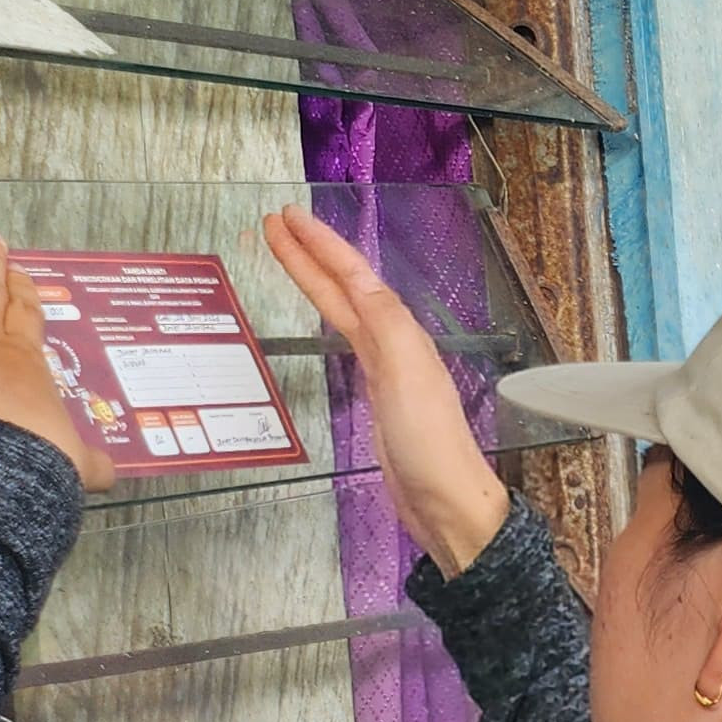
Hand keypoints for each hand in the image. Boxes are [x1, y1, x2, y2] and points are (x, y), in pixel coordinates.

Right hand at [262, 205, 507, 574]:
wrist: (446, 503)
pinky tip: (324, 315)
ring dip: (317, 280)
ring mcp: (387, 370)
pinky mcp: (378, 397)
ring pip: (345, 310)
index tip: (288, 218)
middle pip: (346, 288)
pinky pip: (348, 341)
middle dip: (312, 254)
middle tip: (275, 224)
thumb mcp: (406, 376)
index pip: (354, 277)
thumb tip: (360, 282)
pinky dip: (329, 318)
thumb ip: (385, 325)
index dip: (321, 247)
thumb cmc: (429, 444)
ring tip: (286, 253)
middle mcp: (396, 345)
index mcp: (401, 334)